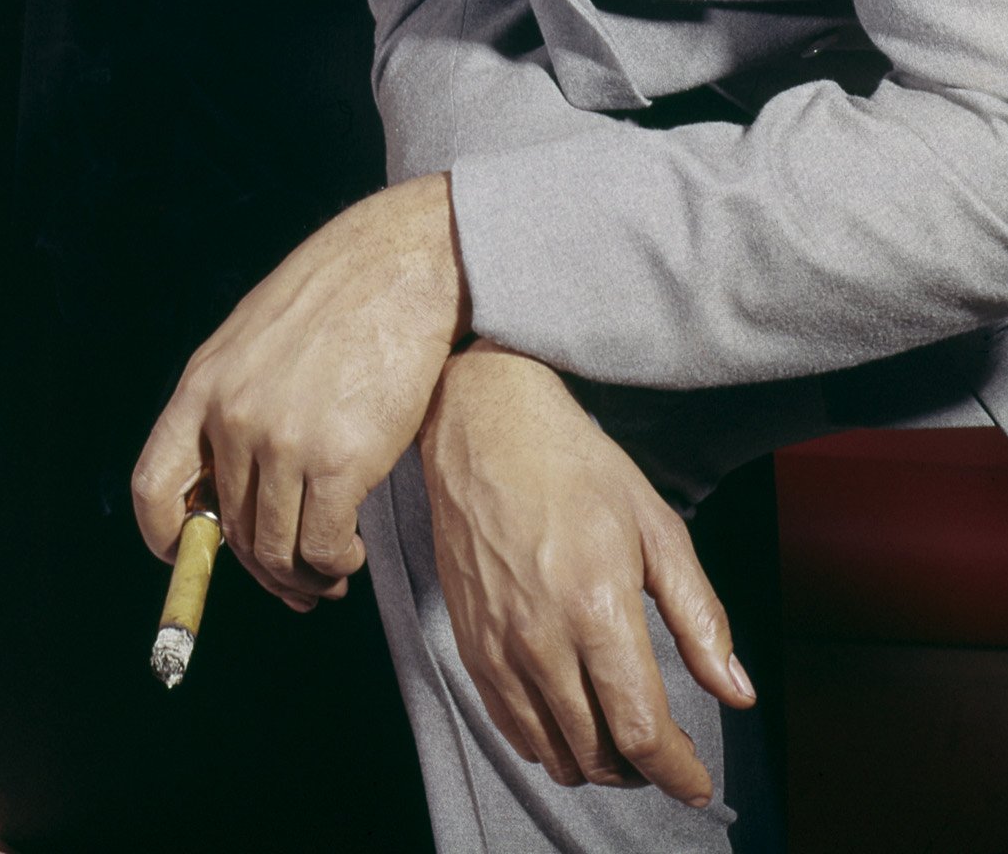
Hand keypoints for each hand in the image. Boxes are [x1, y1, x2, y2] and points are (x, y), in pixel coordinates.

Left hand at [133, 173, 467, 607]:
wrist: (398, 266)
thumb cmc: (333, 302)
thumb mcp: (253, 340)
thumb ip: (232, 403)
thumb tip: (227, 489)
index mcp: (203, 385)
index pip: (152, 486)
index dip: (166, 539)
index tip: (193, 559)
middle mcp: (232, 417)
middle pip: (228, 531)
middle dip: (262, 568)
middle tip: (295, 582)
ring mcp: (282, 441)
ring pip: (275, 550)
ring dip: (303, 577)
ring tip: (331, 571)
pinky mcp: (338, 461)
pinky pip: (323, 548)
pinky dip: (336, 564)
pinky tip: (351, 552)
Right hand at [421, 346, 754, 805]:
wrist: (484, 423)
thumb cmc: (574, 465)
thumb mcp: (657, 527)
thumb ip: (699, 617)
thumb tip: (736, 691)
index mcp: (596, 608)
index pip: (641, 731)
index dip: (677, 773)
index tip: (696, 782)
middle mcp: (541, 638)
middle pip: (598, 754)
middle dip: (643, 770)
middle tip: (665, 751)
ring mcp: (497, 643)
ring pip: (551, 751)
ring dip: (594, 763)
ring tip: (620, 738)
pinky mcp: (468, 639)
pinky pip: (509, 724)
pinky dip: (545, 742)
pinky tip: (569, 720)